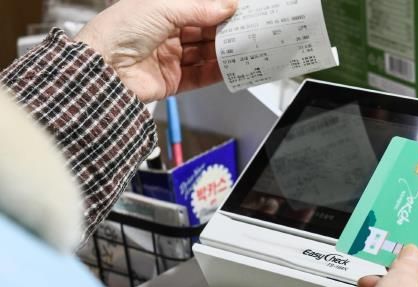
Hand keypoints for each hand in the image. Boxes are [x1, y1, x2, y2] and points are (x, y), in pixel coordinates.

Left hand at [76, 0, 236, 102]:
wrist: (101, 70)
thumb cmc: (117, 32)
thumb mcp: (161, 9)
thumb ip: (198, 9)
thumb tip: (226, 5)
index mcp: (158, 11)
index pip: (197, 9)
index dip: (218, 10)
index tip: (239, 10)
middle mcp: (164, 34)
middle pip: (203, 33)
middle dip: (225, 32)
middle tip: (247, 30)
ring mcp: (168, 59)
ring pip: (204, 54)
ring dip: (224, 52)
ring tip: (243, 49)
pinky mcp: (172, 81)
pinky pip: (200, 77)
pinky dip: (216, 73)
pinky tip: (229, 68)